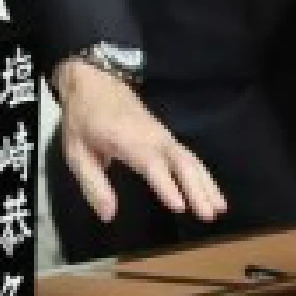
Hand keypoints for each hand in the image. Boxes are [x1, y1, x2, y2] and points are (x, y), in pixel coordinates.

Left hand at [53, 58, 226, 225]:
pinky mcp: (165, 136)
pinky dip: (203, 173)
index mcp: (127, 140)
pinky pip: (189, 156)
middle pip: (180, 163)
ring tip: (220, 208)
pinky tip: (211, 190)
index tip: (180, 206)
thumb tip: (108, 215)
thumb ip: (93, 184)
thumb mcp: (76, 152)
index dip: (166, 185)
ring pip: (189, 159)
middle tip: (210, 215)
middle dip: (197, 189)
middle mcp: (152, 137)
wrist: (93, 79)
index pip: (151, 165)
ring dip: (206, 183)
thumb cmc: (83, 118)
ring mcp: (162, 135)